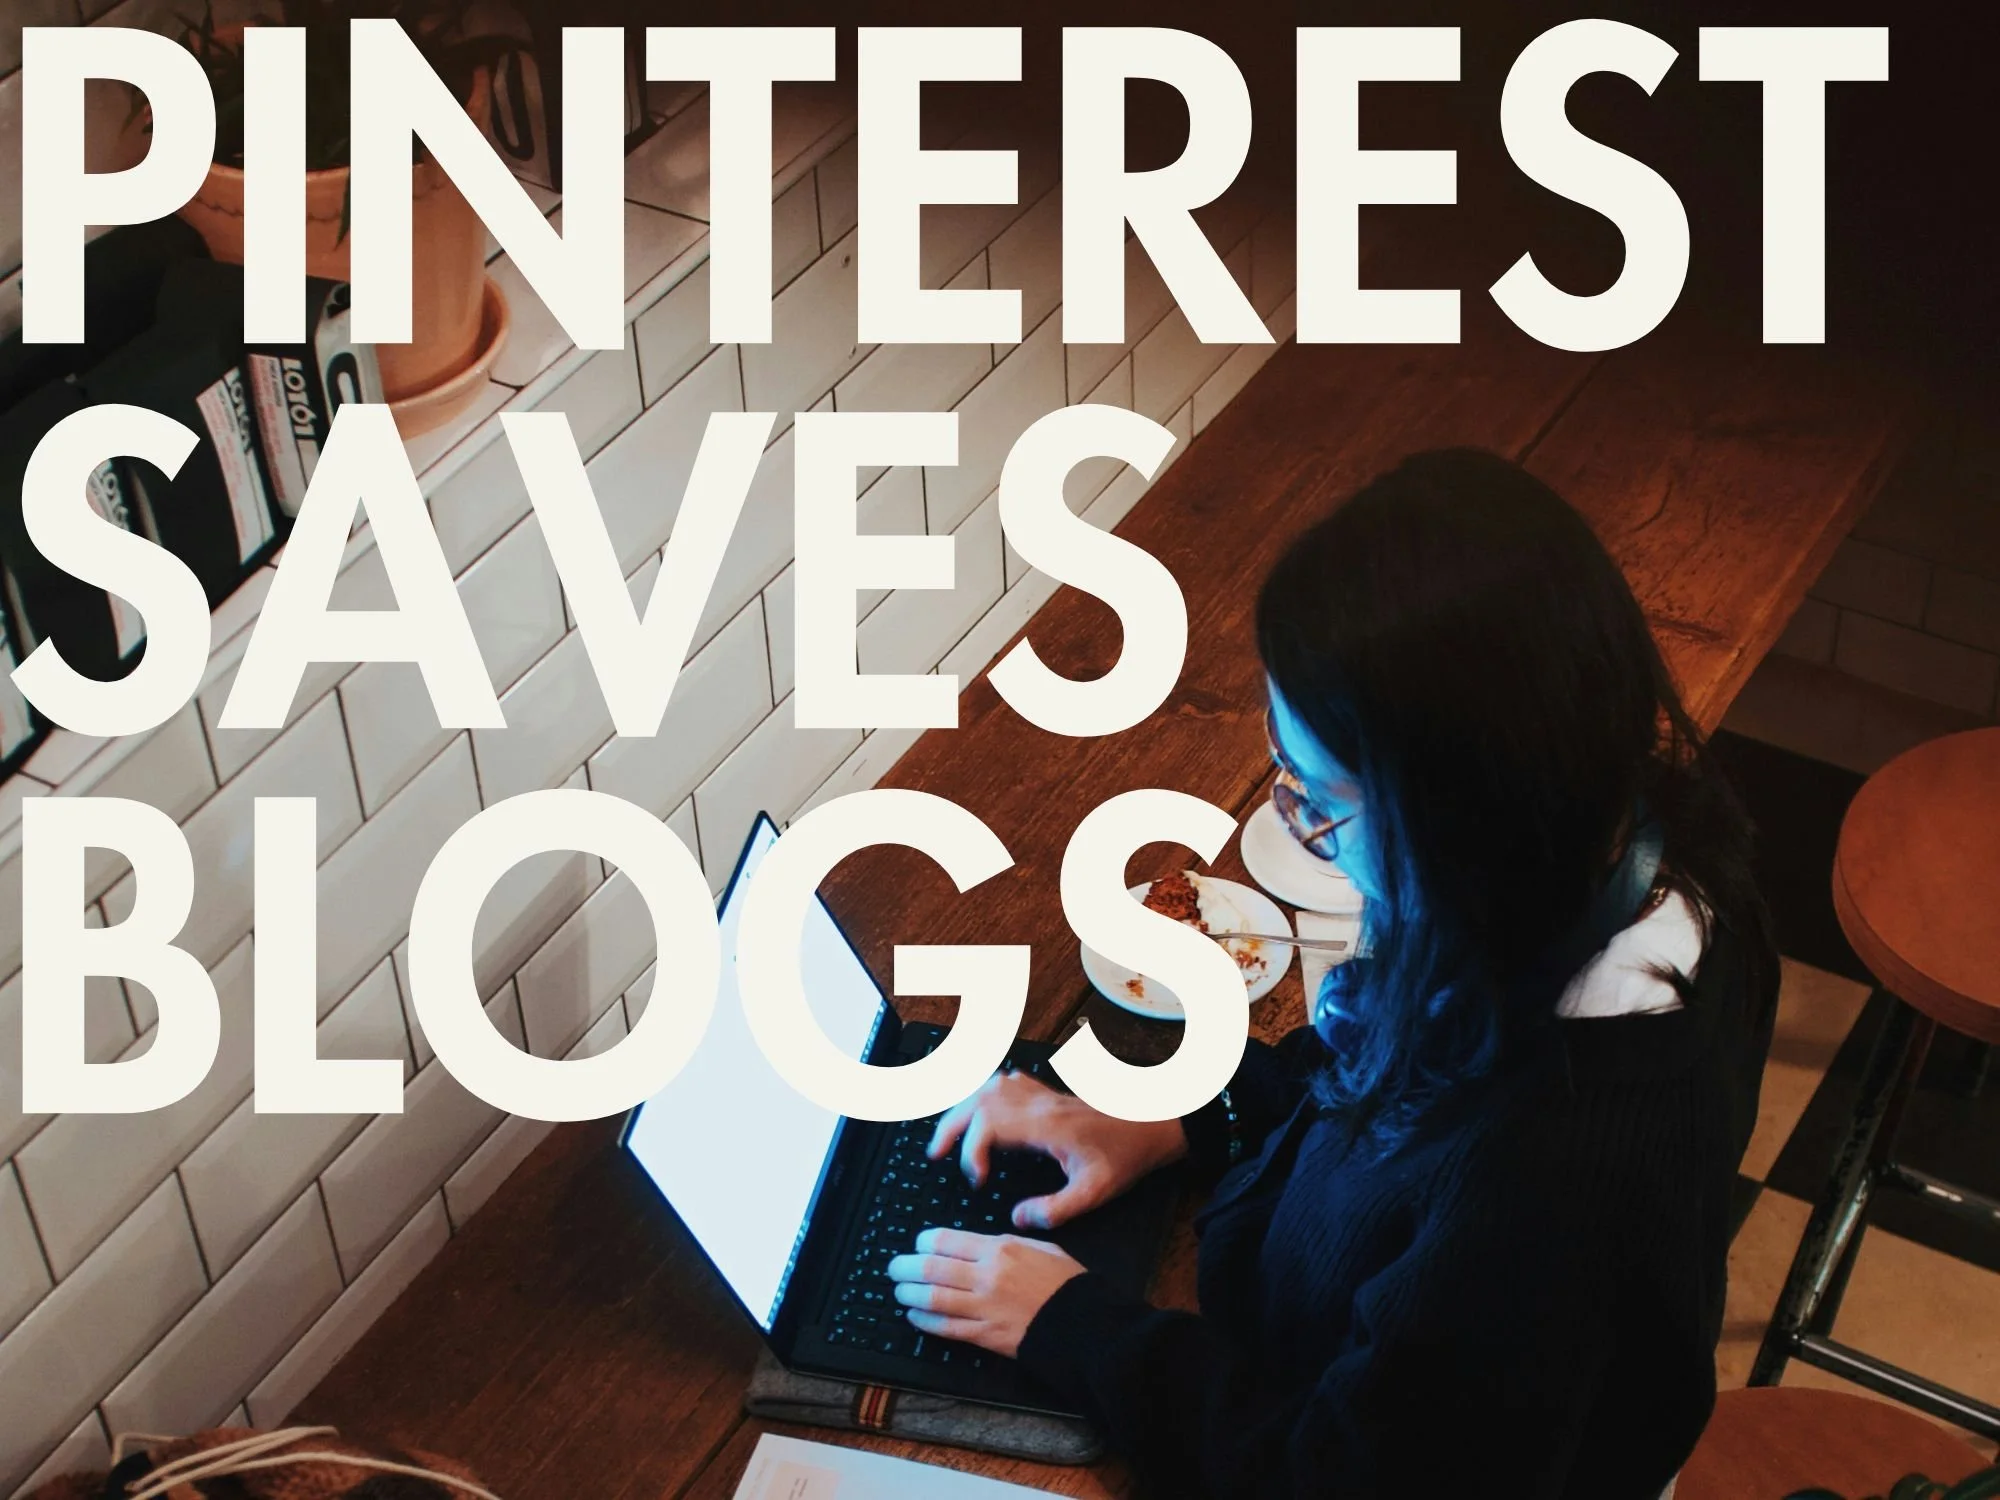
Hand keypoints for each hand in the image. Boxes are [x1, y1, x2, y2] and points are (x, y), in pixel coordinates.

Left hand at [887, 1228, 1086, 1357]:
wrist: (1085, 1325)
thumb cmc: (1067, 1283)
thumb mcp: (1042, 1247)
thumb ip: (1008, 1243)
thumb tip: (980, 1242)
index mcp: (1000, 1249)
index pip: (947, 1241)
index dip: (925, 1242)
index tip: (919, 1244)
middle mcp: (986, 1276)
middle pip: (932, 1269)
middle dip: (906, 1267)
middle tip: (894, 1267)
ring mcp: (984, 1308)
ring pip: (933, 1298)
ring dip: (909, 1294)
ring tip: (899, 1291)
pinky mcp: (986, 1336)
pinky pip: (947, 1327)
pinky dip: (926, 1321)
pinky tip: (915, 1315)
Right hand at [929, 1071, 1188, 1229]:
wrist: (1154, 1124)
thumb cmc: (1126, 1155)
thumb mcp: (1095, 1192)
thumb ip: (1055, 1209)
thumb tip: (1017, 1218)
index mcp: (1045, 1124)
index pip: (989, 1124)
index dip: (972, 1151)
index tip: (978, 1180)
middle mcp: (1038, 1103)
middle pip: (978, 1100)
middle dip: (951, 1125)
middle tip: (935, 1154)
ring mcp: (1043, 1094)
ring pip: (988, 1085)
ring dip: (963, 1107)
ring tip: (947, 1133)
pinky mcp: (1048, 1093)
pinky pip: (1007, 1081)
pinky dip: (984, 1092)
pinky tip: (981, 1107)